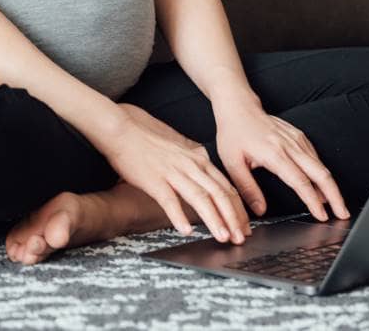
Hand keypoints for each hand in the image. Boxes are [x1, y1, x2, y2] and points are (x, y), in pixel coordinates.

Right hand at [95, 103, 250, 243]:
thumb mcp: (179, 148)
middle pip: (219, 194)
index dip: (238, 208)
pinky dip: (179, 216)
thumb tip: (206, 167)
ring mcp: (173, 173)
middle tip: (241, 237)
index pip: (225, 186)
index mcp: (198, 160)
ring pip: (200, 198)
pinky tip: (186, 230)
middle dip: (233, 218)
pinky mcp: (154, 180)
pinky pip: (170, 200)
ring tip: (223, 237)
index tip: (245, 225)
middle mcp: (190, 166)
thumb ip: (194, 160)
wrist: (123, 130)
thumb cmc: (148, 140)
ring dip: (214, 220)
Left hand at [212, 99, 349, 222]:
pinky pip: (315, 157)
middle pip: (320, 173)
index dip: (313, 201)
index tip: (322, 215)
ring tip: (336, 205)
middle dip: (335, 195)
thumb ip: (247, 188)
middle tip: (342, 213)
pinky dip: (322, 174)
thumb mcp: (232, 164)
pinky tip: (323, 187)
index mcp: (274, 154)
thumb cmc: (234, 133)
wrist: (239, 107)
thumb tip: (260, 210)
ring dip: (331, 186)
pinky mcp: (299, 136)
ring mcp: (296, 139)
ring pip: (321, 165)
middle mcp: (290, 145)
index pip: (300, 181)